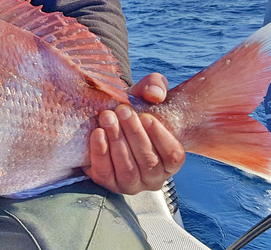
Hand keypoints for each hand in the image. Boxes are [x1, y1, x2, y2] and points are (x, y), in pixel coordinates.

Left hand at [84, 72, 184, 194]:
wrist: (112, 119)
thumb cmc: (136, 109)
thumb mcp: (147, 93)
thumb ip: (156, 86)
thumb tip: (155, 94)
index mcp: (171, 160)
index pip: (173, 155)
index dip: (160, 137)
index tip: (147, 117)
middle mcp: (155, 177)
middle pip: (148, 161)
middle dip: (133, 134)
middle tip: (121, 110)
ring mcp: (132, 184)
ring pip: (127, 169)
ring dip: (116, 141)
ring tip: (107, 118)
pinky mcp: (109, 184)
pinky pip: (105, 174)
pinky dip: (100, 154)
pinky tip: (97, 134)